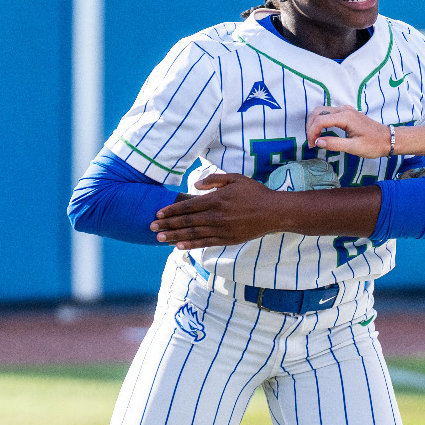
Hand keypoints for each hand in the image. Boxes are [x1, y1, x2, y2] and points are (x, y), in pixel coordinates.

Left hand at [152, 173, 289, 248]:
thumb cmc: (255, 193)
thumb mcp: (235, 178)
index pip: (188, 206)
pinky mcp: (227, 239)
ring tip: (159, 238)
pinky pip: (205, 243)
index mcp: (216, 199)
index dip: (171, 210)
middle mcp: (216, 216)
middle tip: (151, 228)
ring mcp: (222, 230)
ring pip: (193, 234)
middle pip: (187, 221)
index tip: (158, 214)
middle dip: (167, 225)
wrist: (274, 212)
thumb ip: (214, 180)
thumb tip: (194, 186)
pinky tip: (178, 246)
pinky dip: (191, 244)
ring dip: (174, 236)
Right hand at [307, 105, 388, 156]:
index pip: (320, 120)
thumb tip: (318, 142)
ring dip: (315, 122)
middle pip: (318, 112)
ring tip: (315, 138)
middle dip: (310, 126)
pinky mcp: (348, 113)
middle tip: (312, 142)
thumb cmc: (373, 144)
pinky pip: (329, 113)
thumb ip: (334, 144)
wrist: (388, 139)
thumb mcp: (354, 147)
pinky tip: (322, 132)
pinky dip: (321, 121)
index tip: (312, 145)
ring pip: (322, 111)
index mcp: (345, 117)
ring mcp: (346, 110)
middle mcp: (344, 110)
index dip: (312, 133)